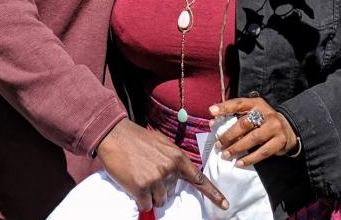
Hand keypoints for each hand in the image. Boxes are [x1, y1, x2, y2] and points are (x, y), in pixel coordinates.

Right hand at [96, 119, 228, 211]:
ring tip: (139, 176)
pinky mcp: (142, 187)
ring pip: (159, 200)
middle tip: (146, 171)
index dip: (213, 194)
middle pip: (171, 192)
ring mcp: (156, 178)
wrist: (114, 134)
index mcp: (177, 157)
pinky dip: (140, 200)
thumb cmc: (136, 139)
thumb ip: (171, 160)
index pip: (198, 179)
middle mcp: (170, 168)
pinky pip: (146, 205)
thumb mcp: (160, 145)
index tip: (225, 206)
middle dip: (160, 187)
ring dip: (149, 194)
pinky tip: (133, 185)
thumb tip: (174, 179)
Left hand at [209, 97, 298, 167]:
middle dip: (229, 135)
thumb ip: (233, 117)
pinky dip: (250, 159)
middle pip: (244, 124)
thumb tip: (213, 123)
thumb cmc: (263, 121)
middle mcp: (266, 113)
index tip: (212, 111)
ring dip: (237, 148)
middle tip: (218, 144)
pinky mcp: (280, 141)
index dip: (225, 107)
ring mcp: (274, 127)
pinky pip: (262, 152)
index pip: (239, 103)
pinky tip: (239, 163)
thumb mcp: (251, 113)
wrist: (288, 128)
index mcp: (256, 104)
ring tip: (226, 155)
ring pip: (253, 138)